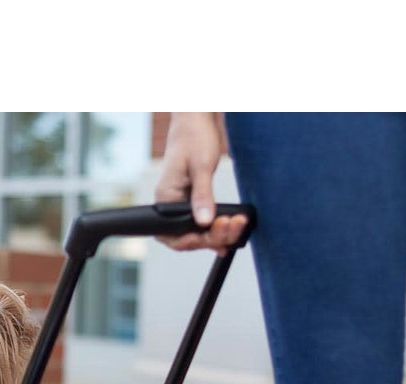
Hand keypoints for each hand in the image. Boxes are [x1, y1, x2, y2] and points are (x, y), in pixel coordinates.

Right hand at [154, 113, 247, 254]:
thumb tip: (205, 221)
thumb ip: (202, 195)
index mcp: (166, 199)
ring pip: (199, 231)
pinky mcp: (193, 201)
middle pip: (189, 237)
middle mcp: (171, 206)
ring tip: (239, 224)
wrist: (196, 119)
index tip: (216, 235)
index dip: (195, 241)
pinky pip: (204, 222)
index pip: (174, 235)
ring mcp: (182, 205)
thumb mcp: (201, 166)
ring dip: (220, 233)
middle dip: (213, 237)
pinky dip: (218, 228)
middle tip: (234, 224)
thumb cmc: (194, 136)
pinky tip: (231, 231)